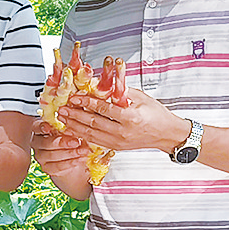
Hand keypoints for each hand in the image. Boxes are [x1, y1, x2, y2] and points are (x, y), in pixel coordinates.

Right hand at [30, 120, 92, 196]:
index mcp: (40, 129)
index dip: (42, 127)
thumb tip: (75, 104)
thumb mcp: (73, 123)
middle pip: (45, 143)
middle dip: (62, 142)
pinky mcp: (48, 168)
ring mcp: (41, 157)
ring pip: (52, 156)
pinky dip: (71, 163)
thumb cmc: (71, 135)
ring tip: (84, 151)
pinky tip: (81, 159)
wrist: (73, 155)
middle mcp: (37, 143)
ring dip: (70, 153)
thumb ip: (72, 114)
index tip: (50, 128)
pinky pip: (58, 167)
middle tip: (76, 141)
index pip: (37, 127)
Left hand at [57, 86, 189, 156]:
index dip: (86, 102)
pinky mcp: (115, 147)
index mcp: (130, 117)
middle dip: (75, 115)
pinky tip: (73, 129)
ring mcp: (118, 142)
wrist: (166, 134)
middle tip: (62, 109)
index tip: (74, 97)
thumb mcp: (140, 97)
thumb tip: (100, 82)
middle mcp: (122, 132)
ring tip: (63, 119)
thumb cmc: (156, 113)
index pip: (102, 109)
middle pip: (93, 122)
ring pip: (91, 134)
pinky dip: (82, 135)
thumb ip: (119, 91)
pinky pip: (94, 141)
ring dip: (74, 126)